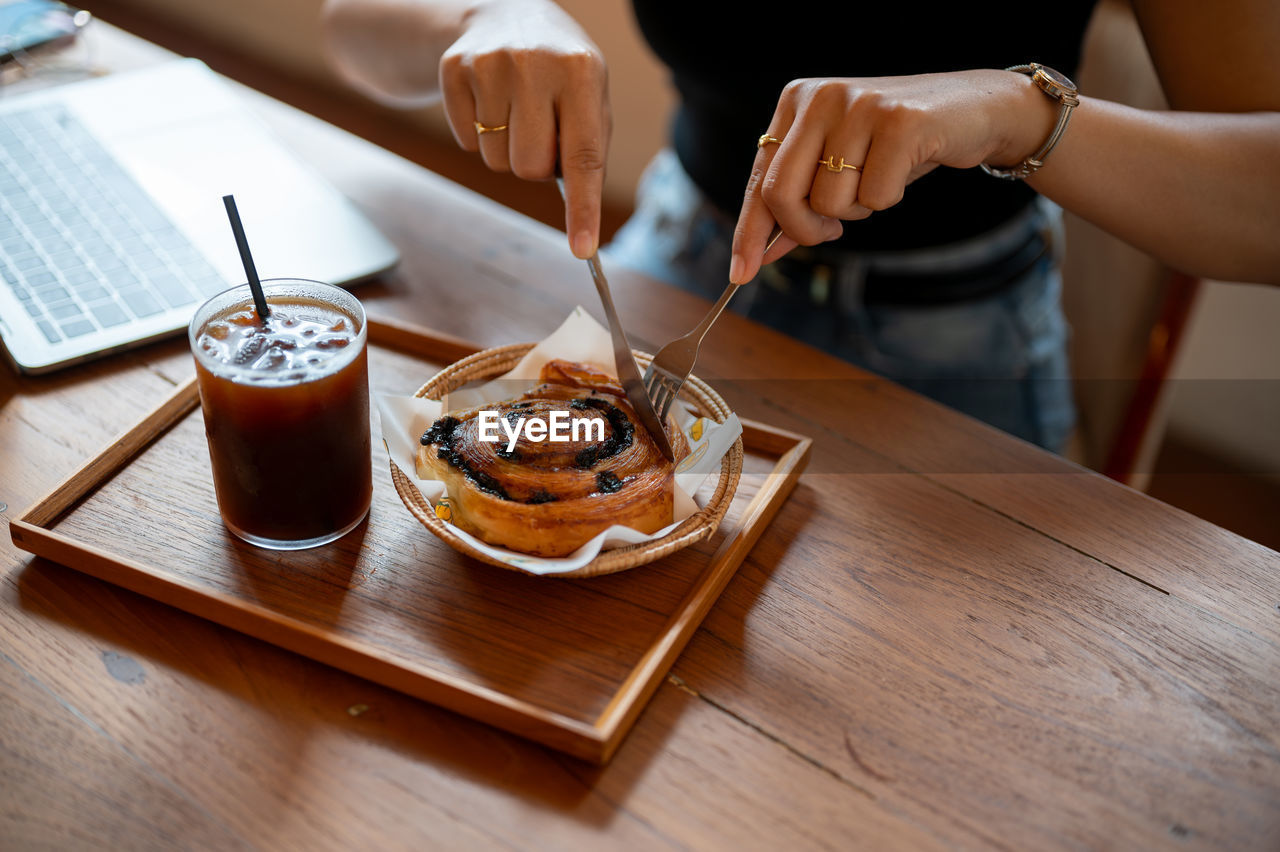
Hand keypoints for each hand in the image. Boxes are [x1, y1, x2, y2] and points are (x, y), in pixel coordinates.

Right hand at [440, 0, 609, 257]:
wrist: (507, 13)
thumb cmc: (560, 74)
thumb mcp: (589, 97)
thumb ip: (588, 151)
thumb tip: (582, 225)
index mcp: (581, 71)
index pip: (583, 156)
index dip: (583, 208)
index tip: (583, 249)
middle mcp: (535, 63)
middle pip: (529, 167)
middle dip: (535, 166)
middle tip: (541, 132)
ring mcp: (489, 63)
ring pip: (496, 160)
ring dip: (506, 150)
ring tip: (516, 112)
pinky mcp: (454, 69)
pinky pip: (466, 143)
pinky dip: (479, 136)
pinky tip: (490, 102)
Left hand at [728, 70, 1054, 283]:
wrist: (972, 111)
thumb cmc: (898, 144)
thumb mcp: (841, 167)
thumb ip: (800, 200)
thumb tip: (762, 252)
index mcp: (797, 101)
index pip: (761, 179)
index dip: (749, 231)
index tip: (741, 273)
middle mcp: (820, 96)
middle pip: (781, 194)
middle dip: (803, 230)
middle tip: (831, 233)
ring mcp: (858, 105)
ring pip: (829, 203)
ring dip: (857, 210)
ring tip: (879, 180)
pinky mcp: (898, 121)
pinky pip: (875, 198)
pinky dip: (889, 199)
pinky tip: (905, 169)